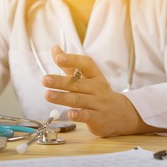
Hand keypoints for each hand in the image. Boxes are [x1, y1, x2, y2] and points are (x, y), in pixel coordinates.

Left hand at [42, 46, 159, 136]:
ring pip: (79, 100)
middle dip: (60, 81)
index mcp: (94, 75)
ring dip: (62, 97)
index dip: (72, 60)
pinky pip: (88, 116)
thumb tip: (54, 48)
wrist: (120, 114)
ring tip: (48, 95)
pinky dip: (79, 115)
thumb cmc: (97, 92)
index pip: (85, 64)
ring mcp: (98, 103)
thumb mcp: (86, 77)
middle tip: (45, 79)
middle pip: (77, 83)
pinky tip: (69, 114)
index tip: (58, 58)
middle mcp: (97, 88)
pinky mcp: (97, 118)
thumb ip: (69, 65)